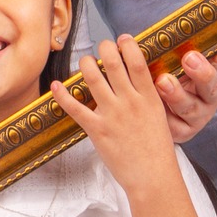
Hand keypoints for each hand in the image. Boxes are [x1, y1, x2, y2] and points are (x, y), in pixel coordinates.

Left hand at [52, 36, 179, 197]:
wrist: (153, 178)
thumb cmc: (157, 150)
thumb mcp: (159, 116)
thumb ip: (147, 97)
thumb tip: (137, 79)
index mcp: (149, 97)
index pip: (136, 60)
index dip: (127, 44)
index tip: (122, 39)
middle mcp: (129, 101)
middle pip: (112, 62)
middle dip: (104, 47)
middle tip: (102, 46)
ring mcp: (112, 114)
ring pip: (92, 77)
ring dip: (85, 63)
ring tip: (85, 61)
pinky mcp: (97, 130)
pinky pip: (75, 107)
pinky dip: (62, 95)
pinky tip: (56, 86)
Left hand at [155, 47, 216, 142]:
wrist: (159, 101)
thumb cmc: (175, 71)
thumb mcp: (187, 57)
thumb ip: (199, 48)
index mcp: (216, 77)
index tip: (206, 52)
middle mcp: (210, 99)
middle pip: (212, 89)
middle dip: (202, 74)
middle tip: (188, 58)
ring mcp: (196, 117)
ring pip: (190, 108)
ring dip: (177, 95)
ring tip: (163, 81)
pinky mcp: (181, 131)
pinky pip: (172, 125)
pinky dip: (161, 114)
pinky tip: (148, 103)